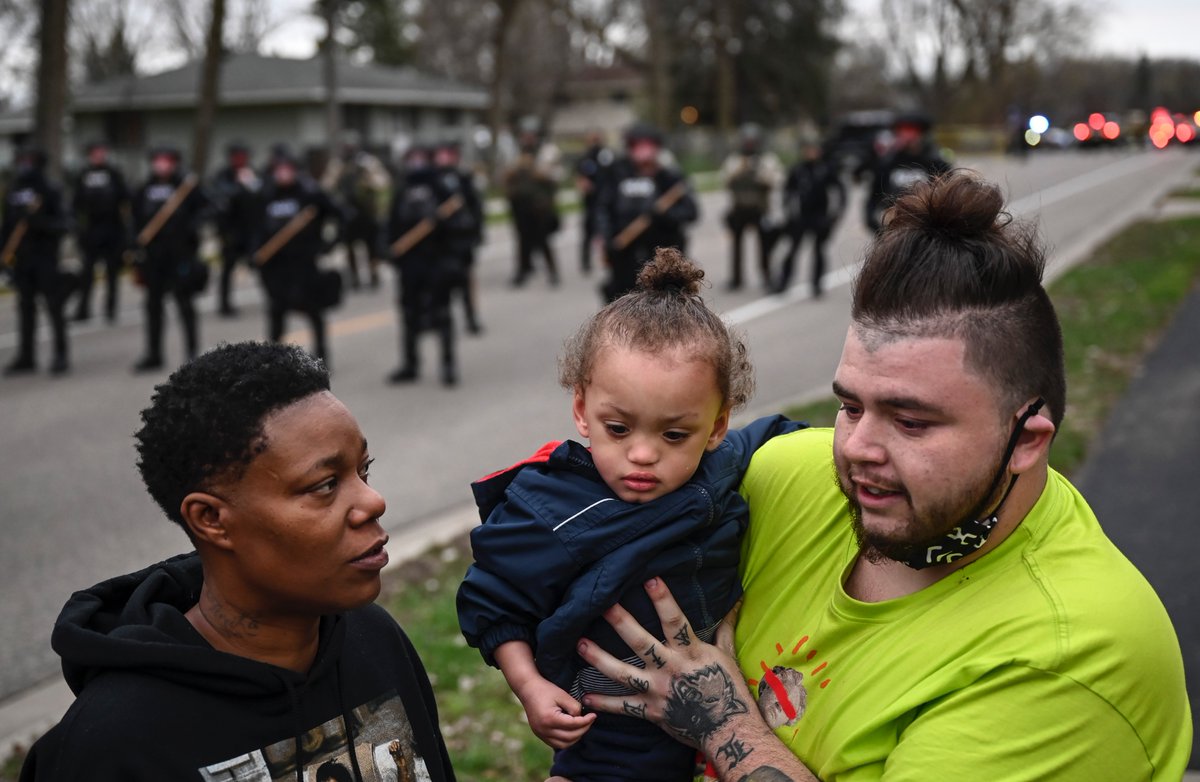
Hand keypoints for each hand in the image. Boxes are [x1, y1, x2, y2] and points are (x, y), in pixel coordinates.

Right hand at [514, 676, 596, 749]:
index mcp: (549, 719)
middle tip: (590, 720)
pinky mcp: (539, 735)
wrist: (528, 689)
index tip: (594, 715)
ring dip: (575, 737)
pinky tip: (572, 731)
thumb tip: (582, 719)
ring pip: (563, 744)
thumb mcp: (562, 695)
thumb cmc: (546, 690)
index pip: (573, 725)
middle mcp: (544, 730)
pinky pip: (556, 743)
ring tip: (582, 726)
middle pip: (570, 737)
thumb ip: (574, 708)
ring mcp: (540, 734)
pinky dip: (566, 740)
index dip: (586, 721)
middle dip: (583, 729)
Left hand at [577, 577, 748, 749]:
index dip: (663, 599)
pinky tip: (585, 697)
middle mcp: (671, 668)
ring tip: (580, 644)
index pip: (675, 620)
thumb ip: (724, 627)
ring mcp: (658, 691)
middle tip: (602, 605)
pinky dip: (604, 703)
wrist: (729, 731)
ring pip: (624, 673)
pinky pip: (624, 707)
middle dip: (621, 622)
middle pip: (641, 643)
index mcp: (690, 652)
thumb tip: (735, 600)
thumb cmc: (730, 690)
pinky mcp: (652, 712)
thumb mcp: (727, 655)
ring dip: (600, 658)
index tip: (648, 579)